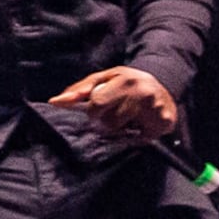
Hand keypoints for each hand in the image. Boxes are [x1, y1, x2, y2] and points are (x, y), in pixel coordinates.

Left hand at [49, 66, 177, 139]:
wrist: (163, 85)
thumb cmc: (125, 82)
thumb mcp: (104, 78)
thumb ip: (80, 89)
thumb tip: (54, 101)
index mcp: (124, 79)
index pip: (98, 104)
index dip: (93, 112)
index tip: (96, 111)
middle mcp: (141, 93)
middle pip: (109, 123)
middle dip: (105, 122)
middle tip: (114, 113)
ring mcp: (155, 109)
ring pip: (122, 133)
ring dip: (120, 129)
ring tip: (128, 117)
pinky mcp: (164, 123)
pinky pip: (139, 140)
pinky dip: (136, 136)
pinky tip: (140, 124)